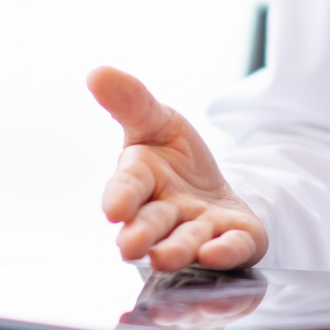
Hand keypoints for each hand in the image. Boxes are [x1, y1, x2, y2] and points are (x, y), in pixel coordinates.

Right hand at [89, 67, 266, 272]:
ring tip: (166, 257)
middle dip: (142, 232)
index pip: (128, 186)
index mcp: (141, 179)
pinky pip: (232, 247)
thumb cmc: (174, 157)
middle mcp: (166, 211)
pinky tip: (216, 252)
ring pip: (187, 240)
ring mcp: (199, 229)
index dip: (120, 196)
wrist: (212, 187)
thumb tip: (95, 72)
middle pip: (153, 222)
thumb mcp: (156, 119)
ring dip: (177, 248)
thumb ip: (130, 100)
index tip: (113, 209)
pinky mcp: (233, 239)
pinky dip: (225, 250)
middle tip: (129, 246)